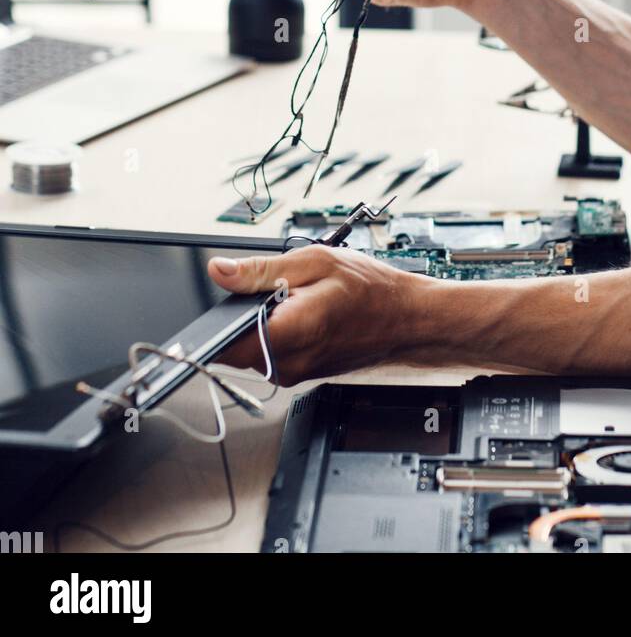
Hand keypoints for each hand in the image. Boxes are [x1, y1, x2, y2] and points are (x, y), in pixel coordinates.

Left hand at [209, 244, 434, 384]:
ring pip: (253, 350)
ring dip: (263, 324)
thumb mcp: (314, 261)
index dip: (217, 324)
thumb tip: (219, 271)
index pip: (226, 346)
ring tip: (295, 299)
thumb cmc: (370, 289)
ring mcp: (296, 373)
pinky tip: (303, 313)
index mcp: (290, 332)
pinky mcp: (302, 374)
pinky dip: (279, 333)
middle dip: (244, 316)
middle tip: (274, 289)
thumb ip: (260, 270)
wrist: (406, 318)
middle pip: (237, 346)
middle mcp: (289, 363)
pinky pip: (273, 354)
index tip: (224, 304)